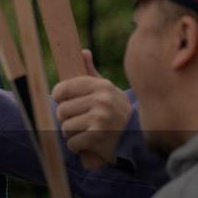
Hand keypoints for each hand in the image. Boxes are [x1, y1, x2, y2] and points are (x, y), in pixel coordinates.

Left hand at [51, 50, 131, 165]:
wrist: (138, 136)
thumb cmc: (116, 110)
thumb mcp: (107, 89)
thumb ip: (91, 72)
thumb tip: (83, 51)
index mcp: (100, 86)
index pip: (62, 89)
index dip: (59, 98)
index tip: (64, 102)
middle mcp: (101, 100)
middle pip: (61, 110)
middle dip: (66, 119)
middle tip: (79, 120)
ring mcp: (101, 118)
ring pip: (66, 127)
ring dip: (71, 133)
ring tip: (85, 131)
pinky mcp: (99, 136)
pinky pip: (73, 142)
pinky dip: (77, 146)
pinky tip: (88, 142)